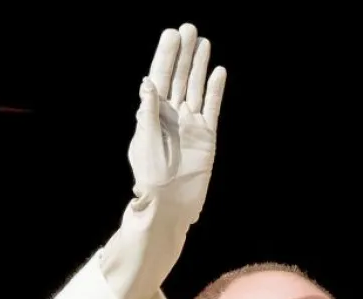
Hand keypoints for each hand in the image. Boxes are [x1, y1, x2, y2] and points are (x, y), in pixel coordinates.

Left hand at [128, 23, 226, 220]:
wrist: (170, 205)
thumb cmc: (151, 179)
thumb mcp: (144, 144)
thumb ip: (147, 114)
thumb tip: (147, 83)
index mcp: (153, 116)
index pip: (159, 79)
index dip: (165, 57)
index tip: (170, 34)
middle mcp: (172, 117)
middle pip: (178, 78)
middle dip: (182, 54)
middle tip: (188, 29)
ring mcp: (190, 125)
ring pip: (195, 88)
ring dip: (198, 65)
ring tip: (202, 41)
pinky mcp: (206, 136)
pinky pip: (211, 107)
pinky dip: (214, 90)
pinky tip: (217, 72)